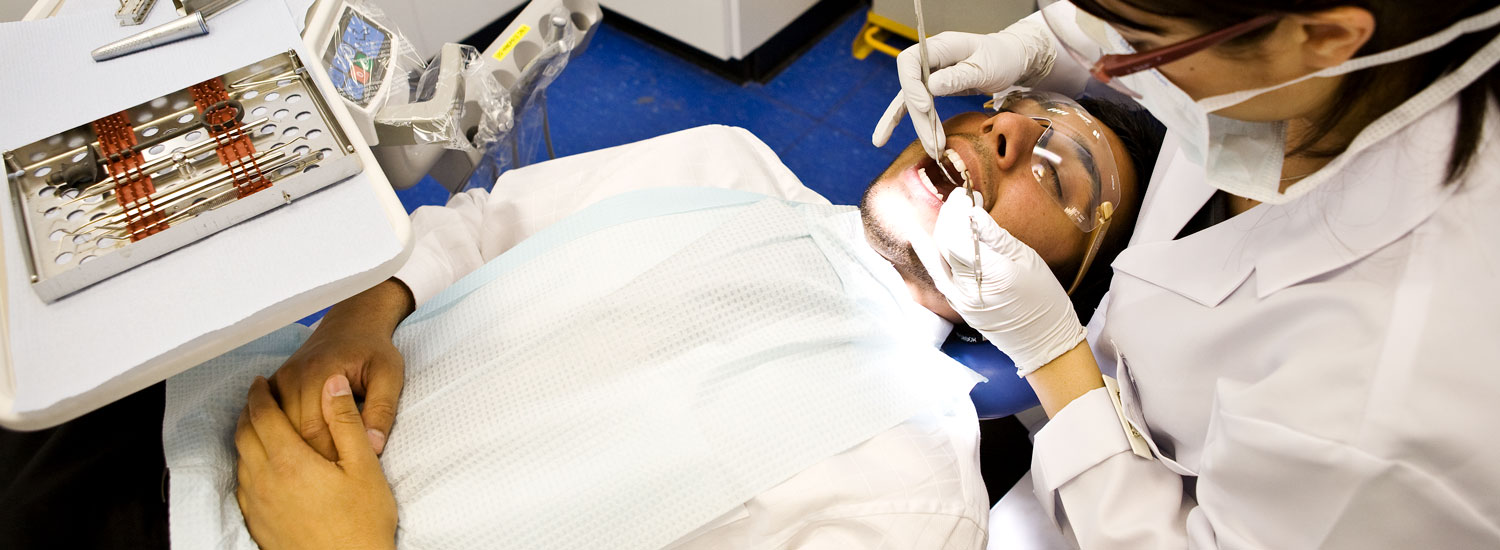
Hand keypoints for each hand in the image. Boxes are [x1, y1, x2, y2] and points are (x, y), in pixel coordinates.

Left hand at [236, 375, 396, 549]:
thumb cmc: (362, 521)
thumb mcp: (364, 465)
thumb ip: (346, 421)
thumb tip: (334, 383)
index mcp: (290, 461)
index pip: (262, 416)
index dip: (260, 394)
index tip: (261, 382)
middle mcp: (265, 481)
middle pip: (243, 435)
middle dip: (247, 411)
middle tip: (257, 397)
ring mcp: (258, 505)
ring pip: (240, 460)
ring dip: (245, 437)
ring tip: (258, 426)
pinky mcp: (258, 524)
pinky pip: (242, 486)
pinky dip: (246, 465)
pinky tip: (260, 466)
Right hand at [270, 280, 411, 459]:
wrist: (353, 324)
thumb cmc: (374, 351)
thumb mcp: (389, 376)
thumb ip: (383, 410)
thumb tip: (374, 447)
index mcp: (321, 374)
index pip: (316, 430)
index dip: (329, 458)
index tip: (345, 476)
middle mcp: (293, 377)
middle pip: (292, 434)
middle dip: (311, 460)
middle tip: (328, 483)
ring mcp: (278, 381)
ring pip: (277, 430)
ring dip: (293, 452)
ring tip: (312, 475)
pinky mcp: (273, 386)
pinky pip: (269, 421)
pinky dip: (279, 439)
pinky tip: (292, 457)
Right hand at [871, 19, 1057, 157]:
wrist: (1012, 59)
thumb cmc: (1002, 57)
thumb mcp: (986, 66)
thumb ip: (959, 76)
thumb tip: (932, 87)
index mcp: (942, 46)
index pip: (910, 62)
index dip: (912, 85)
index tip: (925, 106)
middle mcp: (931, 59)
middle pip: (912, 88)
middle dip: (920, 117)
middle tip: (933, 142)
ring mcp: (931, 73)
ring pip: (914, 101)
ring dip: (919, 126)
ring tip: (931, 149)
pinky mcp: (934, 87)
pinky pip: (917, 105)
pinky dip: (910, 121)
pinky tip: (886, 137)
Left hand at [910, 192, 1083, 374]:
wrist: (1042, 341)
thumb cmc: (1043, 298)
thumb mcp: (1027, 260)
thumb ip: (995, 236)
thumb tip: (973, 213)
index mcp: (993, 274)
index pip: (961, 235)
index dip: (958, 211)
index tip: (965, 195)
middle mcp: (970, 289)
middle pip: (946, 243)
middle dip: (949, 216)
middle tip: (958, 198)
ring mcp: (960, 300)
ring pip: (938, 258)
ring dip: (940, 231)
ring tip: (949, 212)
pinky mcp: (957, 305)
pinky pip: (938, 274)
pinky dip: (931, 254)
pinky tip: (921, 237)